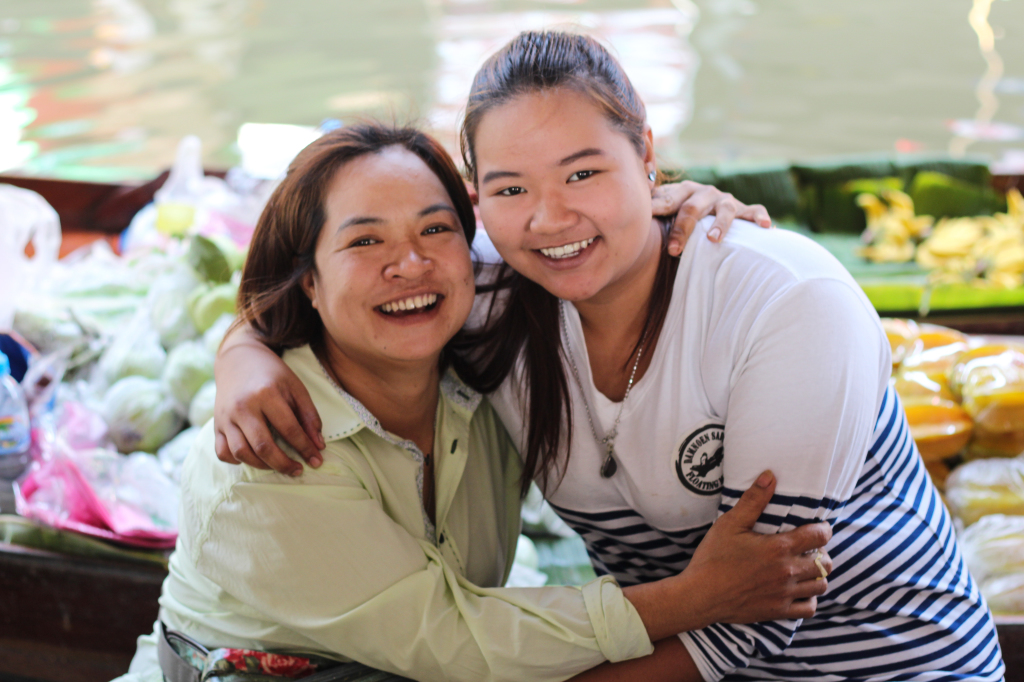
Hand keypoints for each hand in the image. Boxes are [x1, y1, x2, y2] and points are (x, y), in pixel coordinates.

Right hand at [213, 337, 324, 475]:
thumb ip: (309, 416)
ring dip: (262, 466)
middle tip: (298, 470)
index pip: (289, 429)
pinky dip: (237, 460)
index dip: (305, 448)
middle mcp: (243, 407)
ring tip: (279, 465)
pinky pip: (222, 452)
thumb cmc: (272, 375)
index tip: (317, 460)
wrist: (238, 359)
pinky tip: (254, 458)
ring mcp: (226, 417)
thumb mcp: (296, 388)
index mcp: (266, 394)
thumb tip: (319, 446)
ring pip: (242, 452)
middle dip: (284, 464)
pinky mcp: (216, 425)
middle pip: (263, 446)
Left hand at [652, 181, 771, 255]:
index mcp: (681, 192)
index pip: (668, 202)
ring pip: (724, 209)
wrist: (706, 212)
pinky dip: (760, 217)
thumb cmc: (678, 217)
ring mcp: (726, 201)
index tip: (645, 225)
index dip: (657, 213)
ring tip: (712, 240)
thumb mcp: (662, 212)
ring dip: (719, 224)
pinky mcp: (745, 210)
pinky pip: (754, 211)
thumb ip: (647, 209)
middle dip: (683, 230)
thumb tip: (617, 206)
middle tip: (674, 251)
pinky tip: (766, 226)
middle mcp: (704, 194)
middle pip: (693, 208)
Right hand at [684, 471, 831, 626]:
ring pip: (821, 585)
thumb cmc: (713, 558)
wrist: (700, 595)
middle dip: (822, 552)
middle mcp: (787, 572)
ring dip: (818, 574)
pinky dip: (810, 598)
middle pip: (826, 563)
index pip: (819, 537)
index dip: (823, 529)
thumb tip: (770, 476)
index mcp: (779, 548)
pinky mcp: (778, 611)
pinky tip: (799, 590)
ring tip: (805, 567)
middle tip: (809, 548)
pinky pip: (809, 608)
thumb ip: (753, 500)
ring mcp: (784, 594)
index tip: (817, 527)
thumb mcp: (730, 524)